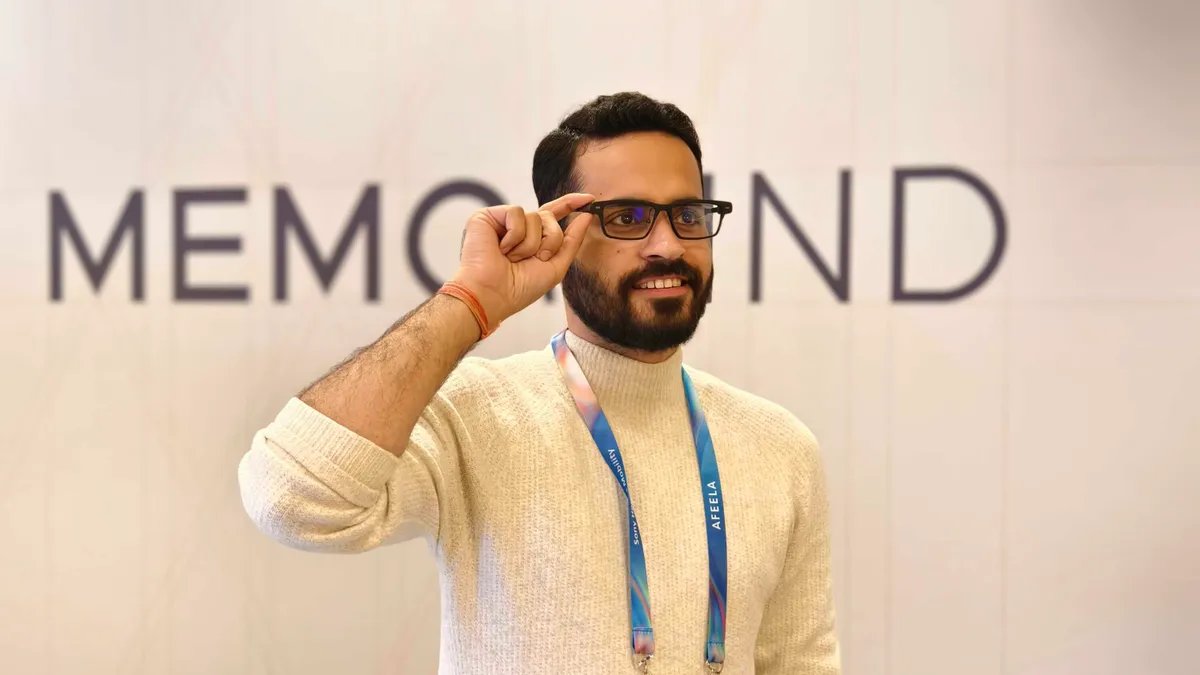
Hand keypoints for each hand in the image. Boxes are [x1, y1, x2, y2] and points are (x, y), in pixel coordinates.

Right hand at [451, 192, 594, 327]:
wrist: (492, 295)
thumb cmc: (519, 289)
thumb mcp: (555, 267)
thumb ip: (572, 241)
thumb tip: (586, 215)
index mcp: (531, 239)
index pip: (553, 215)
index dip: (570, 204)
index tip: (590, 199)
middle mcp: (517, 228)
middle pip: (549, 217)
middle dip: (549, 241)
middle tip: (531, 260)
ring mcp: (502, 221)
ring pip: (535, 216)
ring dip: (530, 244)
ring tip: (511, 258)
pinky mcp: (487, 216)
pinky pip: (517, 213)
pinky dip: (515, 236)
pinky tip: (501, 248)